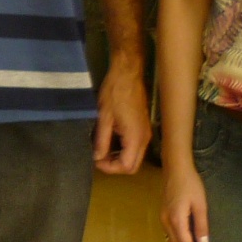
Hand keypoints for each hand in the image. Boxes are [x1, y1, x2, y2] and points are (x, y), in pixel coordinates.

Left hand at [94, 58, 150, 174]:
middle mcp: (144, 139)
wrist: (127, 74)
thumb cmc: (114, 93)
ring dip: (119, 159)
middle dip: (115, 166)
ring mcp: (145, 133)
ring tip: (101, 152)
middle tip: (98, 158)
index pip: (126, 166)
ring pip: (135, 157)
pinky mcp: (143, 128)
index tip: (95, 160)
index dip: (109, 168)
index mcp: (135, 137)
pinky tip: (110, 143)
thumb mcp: (104, 118)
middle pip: (132, 166)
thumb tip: (96, 157)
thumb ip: (101, 141)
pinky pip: (135, 147)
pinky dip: (123, 150)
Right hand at [160, 164, 209, 241]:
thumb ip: (201, 225)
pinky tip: (186, 241)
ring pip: (171, 239)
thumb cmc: (190, 184)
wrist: (176, 168)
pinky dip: (178, 241)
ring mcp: (163, 217)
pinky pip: (170, 233)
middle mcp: (167, 221)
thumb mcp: (200, 204)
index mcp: (176, 219)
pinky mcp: (164, 213)